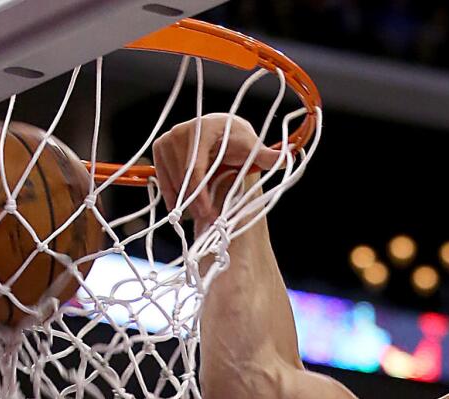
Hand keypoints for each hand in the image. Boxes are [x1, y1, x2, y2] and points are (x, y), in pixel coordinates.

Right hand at [151, 114, 278, 229]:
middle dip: (194, 203)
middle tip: (208, 219)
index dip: (200, 196)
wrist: (222, 131)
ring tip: (201, 211)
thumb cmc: (238, 142)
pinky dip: (172, 195)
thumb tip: (288, 157)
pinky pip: (163, 178)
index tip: (209, 215)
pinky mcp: (160, 148)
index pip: (195, 170)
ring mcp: (168, 139)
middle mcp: (181, 131)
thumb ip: (267, 156)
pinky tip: (182, 206)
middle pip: (182, 178)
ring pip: (172, 181)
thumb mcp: (253, 149)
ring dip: (184, 201)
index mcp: (203, 129)